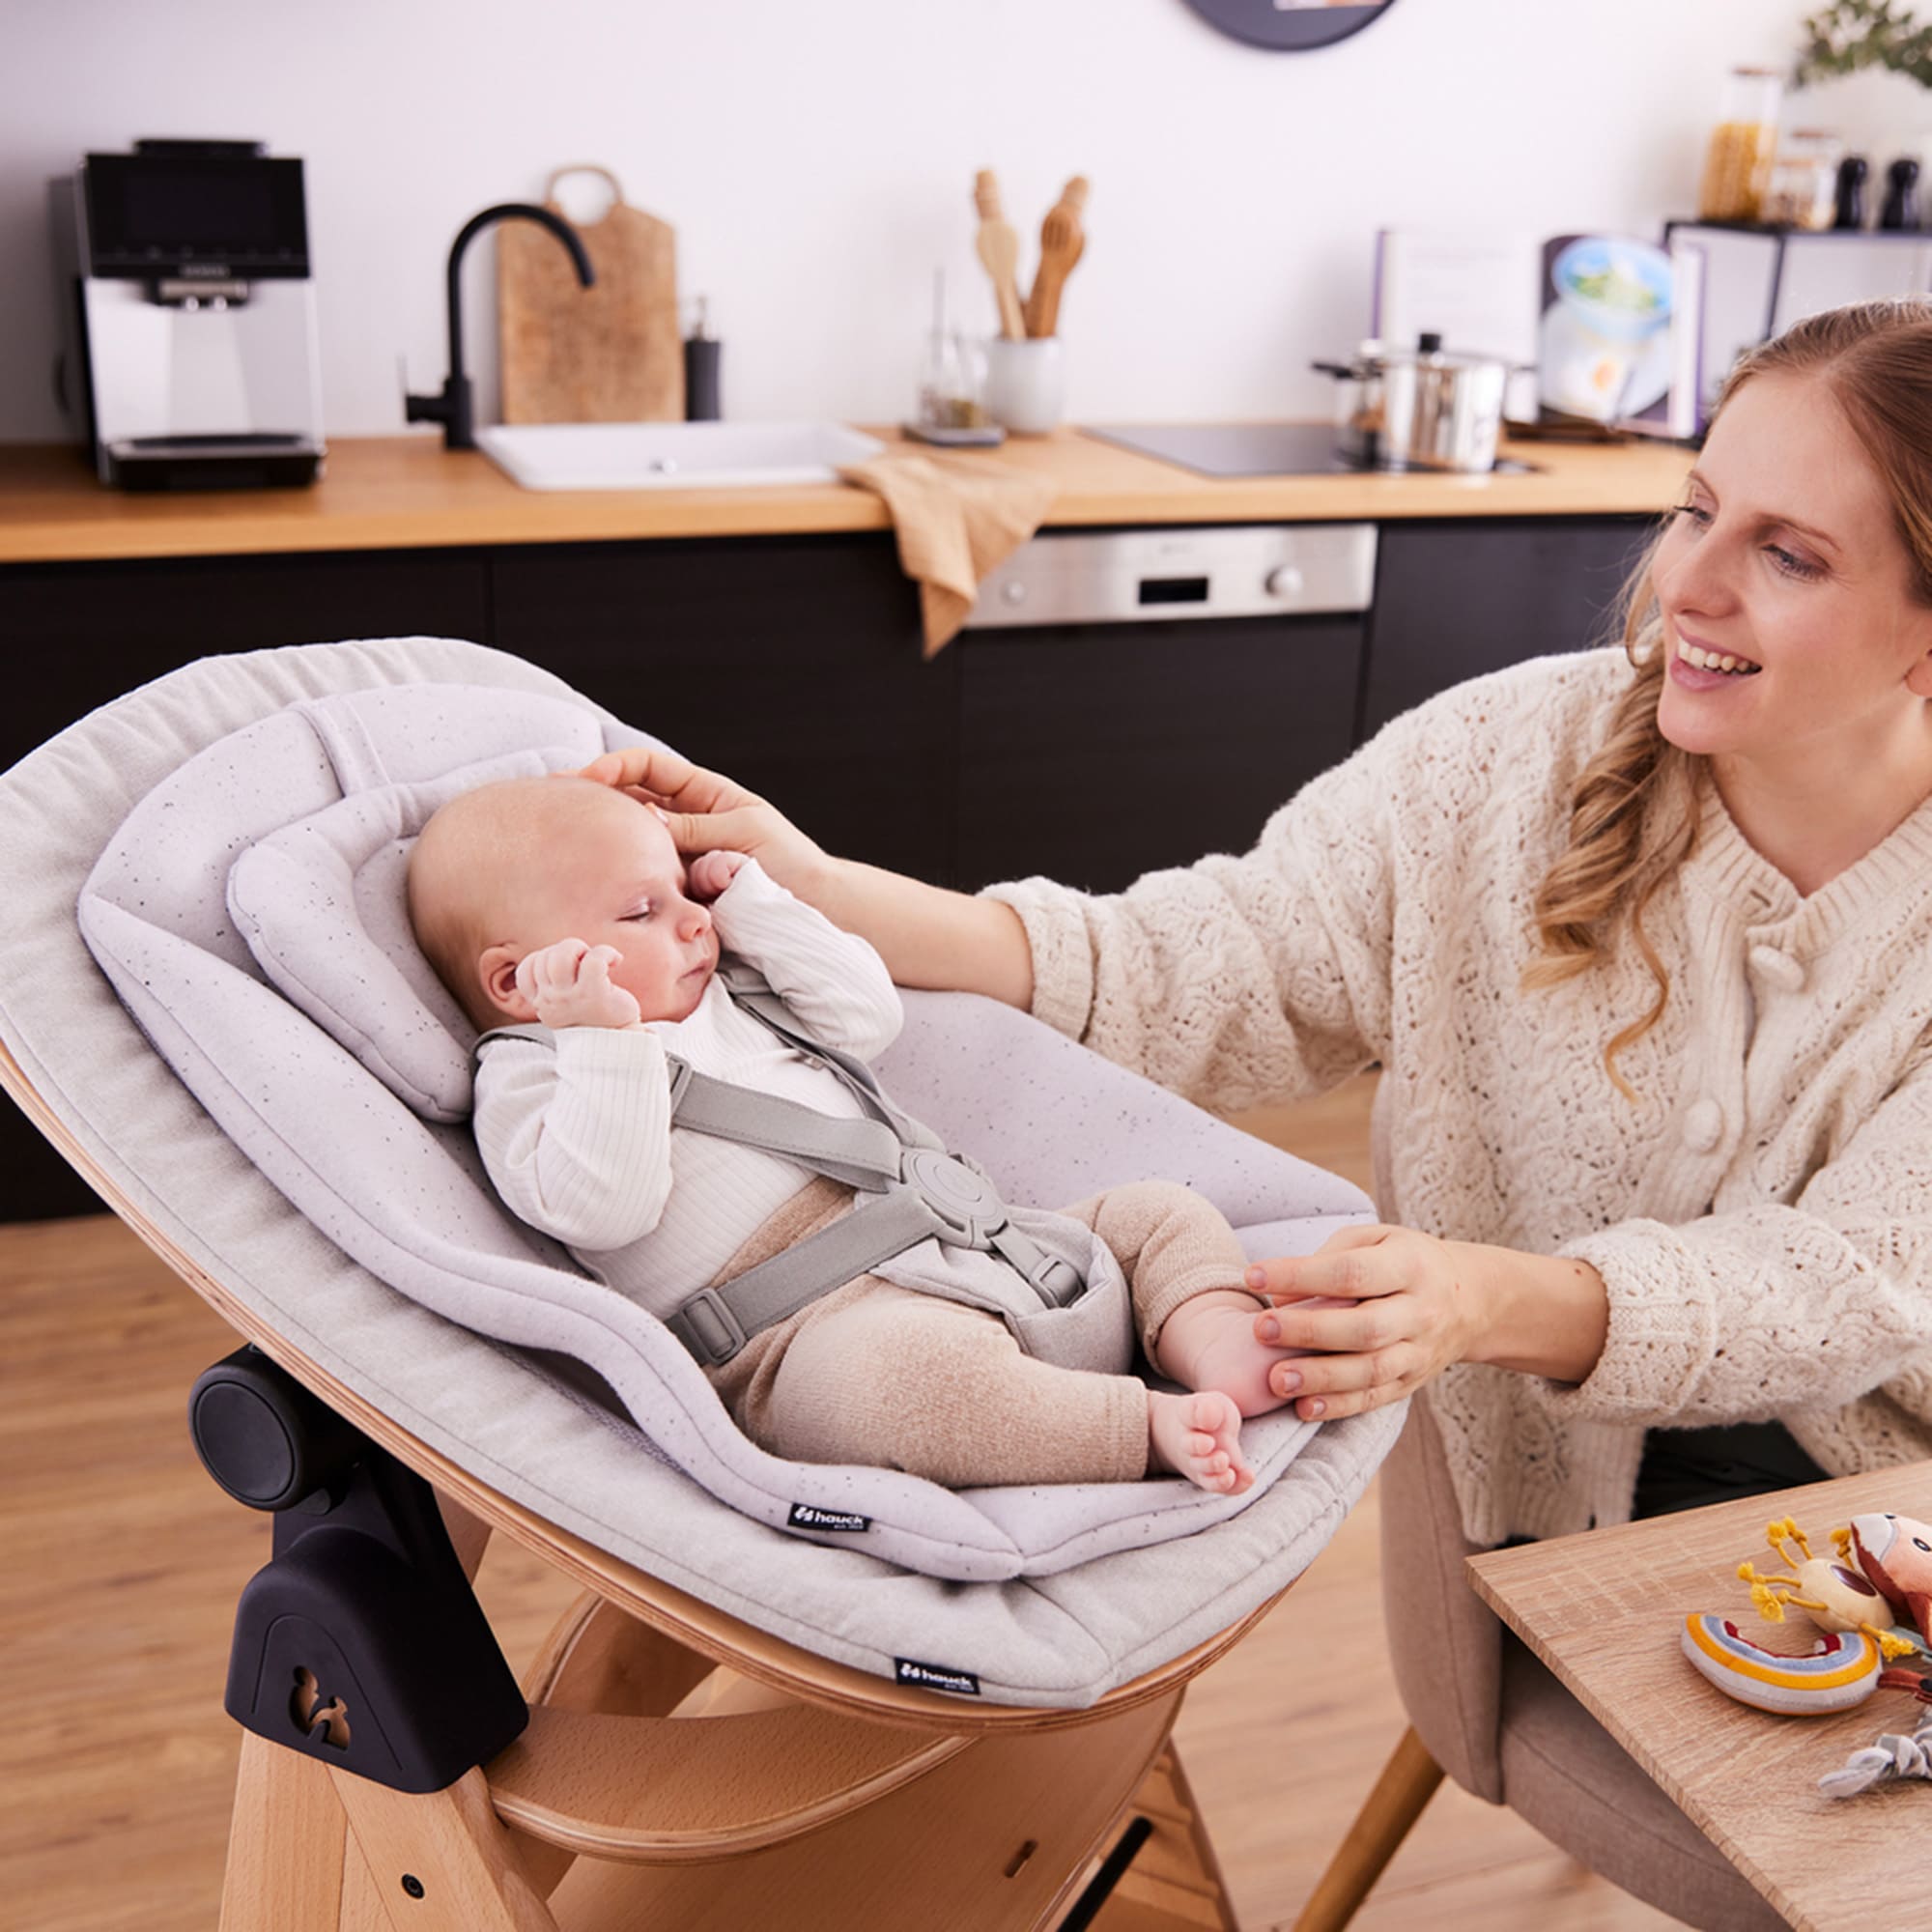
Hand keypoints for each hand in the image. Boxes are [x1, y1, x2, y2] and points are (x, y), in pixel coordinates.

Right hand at [515, 938, 641, 1030]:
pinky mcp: (594, 995)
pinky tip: (615, 960)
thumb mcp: (566, 1002)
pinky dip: (605, 952)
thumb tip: (560, 952)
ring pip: (561, 956)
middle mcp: (551, 1001)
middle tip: (585, 960)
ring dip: (578, 948)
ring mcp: (570, 998)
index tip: (566, 966)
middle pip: (545, 957)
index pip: (526, 970)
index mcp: (542, 1002)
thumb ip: (555, 982)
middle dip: (566, 949)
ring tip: (596, 959)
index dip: (545, 957)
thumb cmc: (595, 1018)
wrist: (618, 1045)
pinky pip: (594, 961)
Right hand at [572, 748, 827, 896]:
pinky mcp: (677, 890)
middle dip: (593, 797)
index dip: (616, 767)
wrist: (813, 906)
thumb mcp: (744, 834)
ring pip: (629, 840)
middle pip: (629, 800)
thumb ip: (696, 828)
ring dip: (600, 835)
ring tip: (561, 836)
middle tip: (553, 801)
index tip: (588, 778)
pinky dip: (619, 875)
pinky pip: (642, 878)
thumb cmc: (789, 862)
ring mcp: (677, 856)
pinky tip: (593, 876)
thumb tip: (647, 821)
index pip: (648, 769)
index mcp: (703, 794)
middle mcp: (685, 822)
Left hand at [1243, 1223, 1486, 1421]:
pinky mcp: (1412, 1383)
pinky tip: (1303, 1407)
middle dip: (1308, 1331)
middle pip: (1364, 1327)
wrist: (1471, 1300)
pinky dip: (1339, 1406)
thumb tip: (1281, 1295)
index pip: (1352, 1272)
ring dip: (1321, 1378)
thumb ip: (1329, 1258)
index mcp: (1410, 1265)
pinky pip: (1375, 1399)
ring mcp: (1419, 1352)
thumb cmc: (1403, 1261)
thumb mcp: (1375, 1239)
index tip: (1253, 1276)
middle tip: (1260, 1330)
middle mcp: (1420, 1311)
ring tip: (1276, 1379)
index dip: (1301, 1275)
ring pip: (1371, 1371)